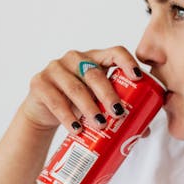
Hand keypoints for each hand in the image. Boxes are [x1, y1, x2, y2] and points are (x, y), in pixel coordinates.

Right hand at [20, 46, 143, 133]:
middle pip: (94, 73)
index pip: (115, 52)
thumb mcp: (97, 102)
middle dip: (108, 94)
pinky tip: (77, 129)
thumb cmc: (78, 103)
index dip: (127, 62)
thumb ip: (118, 109)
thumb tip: (144, 131)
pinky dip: (68, 117)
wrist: (44, 111)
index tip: (138, 78)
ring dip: (89, 108)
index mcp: (95, 59)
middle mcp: (74, 59)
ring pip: (75, 88)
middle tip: (118, 113)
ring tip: (100, 125)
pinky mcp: (39, 83)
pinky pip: (55, 101)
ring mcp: (55, 69)